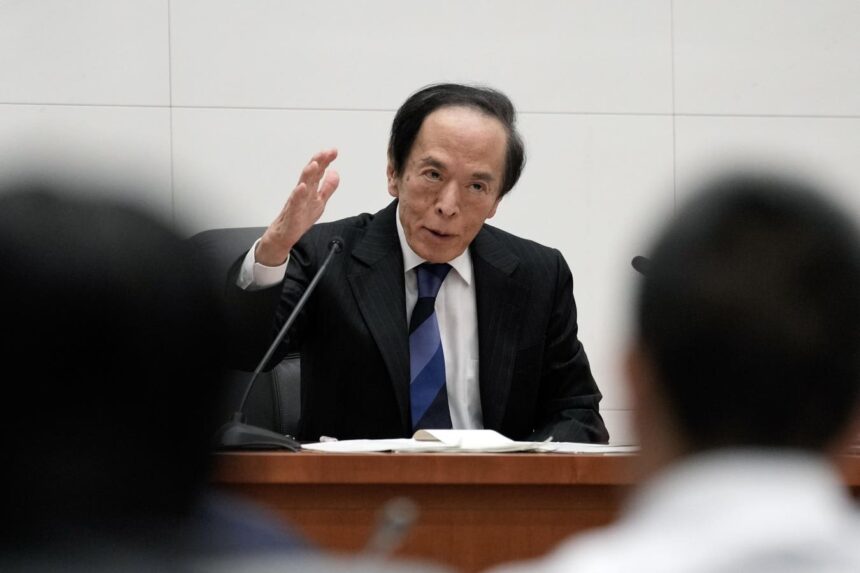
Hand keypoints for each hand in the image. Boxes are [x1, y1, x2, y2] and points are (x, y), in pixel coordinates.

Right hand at [256, 149, 339, 265]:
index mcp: (310, 189)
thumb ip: (327, 187)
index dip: (325, 161)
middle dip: (317, 161)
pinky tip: (302, 187)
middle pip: (310, 174)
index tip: (333, 150)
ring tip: (315, 164)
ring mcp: (296, 201)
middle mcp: (302, 192)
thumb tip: (335, 172)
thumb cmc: (300, 217)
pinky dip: (298, 194)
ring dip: (308, 174)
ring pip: (302, 184)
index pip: (318, 171)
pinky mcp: (292, 213)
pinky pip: (295, 203)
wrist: (284, 234)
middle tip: (325, 152)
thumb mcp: (319, 201)